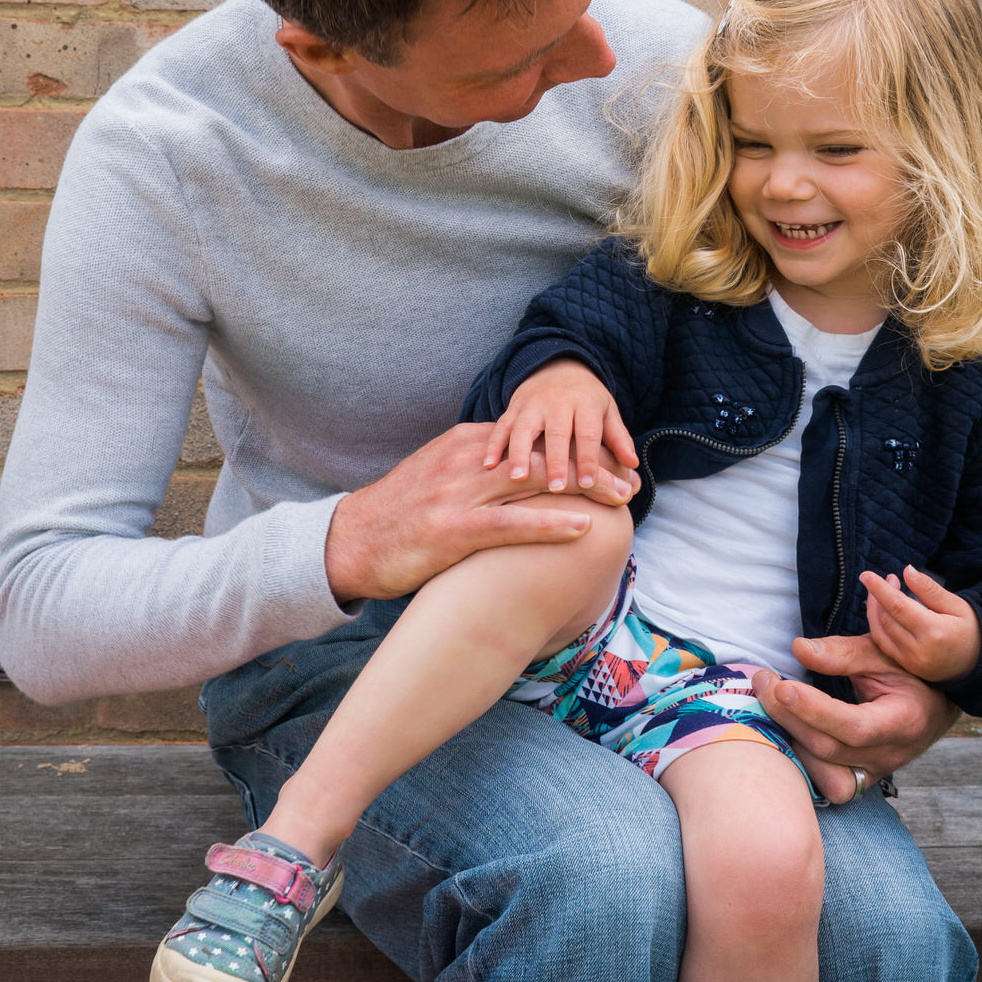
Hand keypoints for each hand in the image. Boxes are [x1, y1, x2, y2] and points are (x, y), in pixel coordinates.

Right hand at [325, 422, 635, 602]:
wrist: (350, 542)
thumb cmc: (398, 517)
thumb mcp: (437, 478)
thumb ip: (475, 470)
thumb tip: (513, 474)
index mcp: (464, 445)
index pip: (532, 440)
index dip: (577, 450)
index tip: (612, 462)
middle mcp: (466, 461)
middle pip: (543, 455)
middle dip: (592, 465)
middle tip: (630, 480)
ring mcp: (458, 493)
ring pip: (534, 483)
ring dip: (585, 489)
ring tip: (622, 499)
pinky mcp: (451, 528)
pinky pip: (510, 523)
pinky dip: (550, 523)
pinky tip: (584, 526)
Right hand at [482, 359, 637, 493]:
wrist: (557, 367)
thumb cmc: (587, 400)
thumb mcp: (607, 412)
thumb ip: (618, 438)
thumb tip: (633, 465)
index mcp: (585, 404)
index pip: (588, 434)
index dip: (588, 459)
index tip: (586, 484)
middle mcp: (557, 403)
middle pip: (556, 433)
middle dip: (555, 461)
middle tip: (555, 488)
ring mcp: (531, 404)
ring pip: (524, 429)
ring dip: (519, 453)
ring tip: (517, 477)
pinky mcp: (512, 407)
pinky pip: (501, 426)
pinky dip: (493, 444)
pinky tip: (488, 464)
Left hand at [752, 635, 959, 803]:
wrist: (932, 704)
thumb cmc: (907, 673)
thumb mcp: (882, 653)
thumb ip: (842, 652)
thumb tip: (798, 648)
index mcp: (904, 721)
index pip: (854, 727)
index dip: (814, 710)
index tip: (782, 687)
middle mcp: (891, 755)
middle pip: (830, 749)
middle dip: (789, 716)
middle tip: (762, 681)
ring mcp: (876, 772)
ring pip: (826, 773)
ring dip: (791, 741)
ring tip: (770, 704)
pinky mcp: (863, 779)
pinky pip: (829, 784)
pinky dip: (804, 761)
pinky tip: (786, 732)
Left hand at [862, 565, 980, 682]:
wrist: (977, 663)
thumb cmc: (969, 628)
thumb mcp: (956, 605)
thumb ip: (929, 589)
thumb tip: (906, 570)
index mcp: (934, 632)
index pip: (898, 607)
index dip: (879, 589)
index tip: (866, 575)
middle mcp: (919, 650)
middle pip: (886, 619)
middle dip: (878, 596)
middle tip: (885, 579)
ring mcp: (911, 661)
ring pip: (880, 631)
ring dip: (874, 609)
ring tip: (880, 591)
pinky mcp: (906, 667)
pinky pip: (883, 643)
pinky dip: (877, 625)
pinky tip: (881, 610)